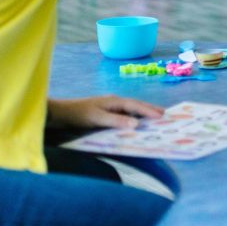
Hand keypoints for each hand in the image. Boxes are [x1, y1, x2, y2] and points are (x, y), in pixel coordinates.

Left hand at [47, 96, 163, 129]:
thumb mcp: (97, 119)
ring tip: (154, 117)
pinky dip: (133, 116)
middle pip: (136, 105)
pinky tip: (135, 122)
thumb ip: (116, 121)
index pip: (135, 106)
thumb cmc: (78, 114)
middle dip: (150, 109)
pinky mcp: (105, 112)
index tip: (162, 116)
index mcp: (115, 101)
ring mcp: (110, 106)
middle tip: (165, 115)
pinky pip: (124, 113)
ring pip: (131, 108)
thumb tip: (136, 124)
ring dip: (142, 112)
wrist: (60, 113)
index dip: (149, 111)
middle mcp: (114, 102)